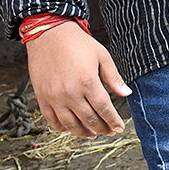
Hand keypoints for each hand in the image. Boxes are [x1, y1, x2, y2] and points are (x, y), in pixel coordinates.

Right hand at [25, 21, 130, 137]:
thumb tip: (126, 93)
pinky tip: (72, 128)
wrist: (49, 35)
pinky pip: (52, 120)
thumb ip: (114, 77)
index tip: (120, 127)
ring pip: (70, 124)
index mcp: (87, 82)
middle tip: (110, 131)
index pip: (104, 109)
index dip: (113, 121)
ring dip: (83, 132)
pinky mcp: (42, 98)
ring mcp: (54, 98)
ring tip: (93, 134)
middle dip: (102, 128)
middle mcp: (69, 93)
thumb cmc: (78, 43)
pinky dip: (62, 128)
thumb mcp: (102, 56)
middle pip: (89, 119)